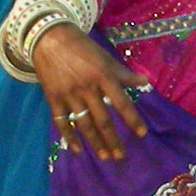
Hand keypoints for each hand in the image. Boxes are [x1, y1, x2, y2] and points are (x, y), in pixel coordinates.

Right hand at [34, 23, 147, 160]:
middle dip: (113, 140)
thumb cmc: (82, 48)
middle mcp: (87, 88)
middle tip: (120, 156)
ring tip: (104, 157)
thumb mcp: (105, 57)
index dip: (132, 119)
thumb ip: (123, 73)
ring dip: (95, 142)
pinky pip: (61, 121)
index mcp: (102, 76)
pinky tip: (77, 149)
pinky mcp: (53, 98)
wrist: (49, 38)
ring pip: (83, 124)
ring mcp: (68, 95)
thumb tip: (146, 82)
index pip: (121, 102)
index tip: (141, 134)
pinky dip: (69, 136)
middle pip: (102, 119)